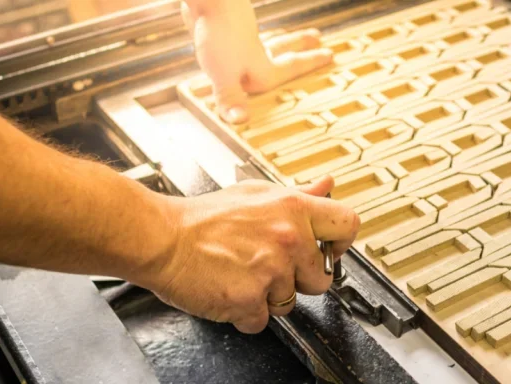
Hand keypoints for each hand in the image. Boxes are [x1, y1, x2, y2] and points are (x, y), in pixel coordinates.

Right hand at [148, 176, 358, 332]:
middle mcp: (288, 239)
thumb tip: (327, 184)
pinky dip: (245, 313)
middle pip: (321, 279)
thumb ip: (298, 194)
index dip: (341, 243)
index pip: (347, 225)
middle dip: (298, 280)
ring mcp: (270, 271)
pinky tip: (230, 290)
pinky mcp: (249, 299)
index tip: (328, 251)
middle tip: (269, 268)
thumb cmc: (204, 217)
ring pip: (290, 303)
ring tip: (242, 275)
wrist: (163, 238)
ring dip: (268, 297)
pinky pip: (262, 321)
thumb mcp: (256, 193)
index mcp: (293, 209)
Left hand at [181, 0, 332, 123]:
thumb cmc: (220, 36)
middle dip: (299, 45)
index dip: (311, 63)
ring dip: (278, 39)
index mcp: (263, 68)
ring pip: (265, 40)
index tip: (331, 55)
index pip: (293, 67)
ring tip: (285, 37)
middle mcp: (257, 52)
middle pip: (283, 48)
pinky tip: (246, 35)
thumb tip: (240, 120)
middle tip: (317, 38)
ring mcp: (242, 38)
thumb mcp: (225, 75)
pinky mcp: (225, 28)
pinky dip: (250, 35)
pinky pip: (242, 35)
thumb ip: (231, 98)